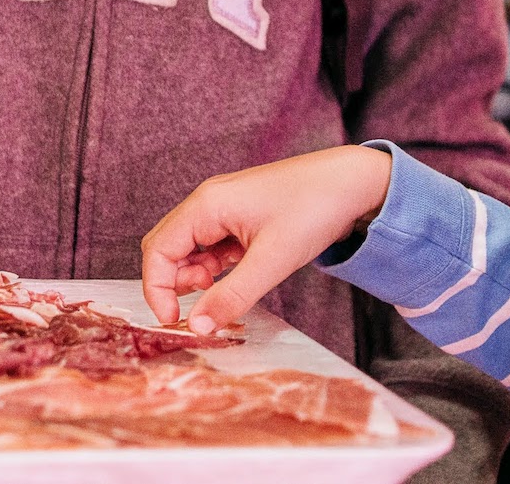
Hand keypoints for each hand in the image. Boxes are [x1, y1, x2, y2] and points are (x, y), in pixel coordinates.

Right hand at [141, 145, 392, 333]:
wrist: (352, 183)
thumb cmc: (312, 210)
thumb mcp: (271, 261)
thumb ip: (231, 296)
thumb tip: (196, 327)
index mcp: (207, 205)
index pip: (158, 249)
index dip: (157, 289)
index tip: (174, 321)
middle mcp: (209, 202)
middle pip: (169, 247)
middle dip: (174, 283)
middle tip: (201, 309)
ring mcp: (225, 208)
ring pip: (191, 249)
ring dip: (197, 278)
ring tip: (225, 296)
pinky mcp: (242, 217)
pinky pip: (214, 246)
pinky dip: (216, 269)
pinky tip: (237, 282)